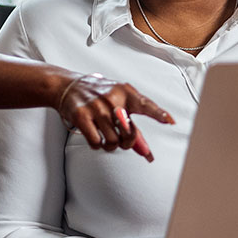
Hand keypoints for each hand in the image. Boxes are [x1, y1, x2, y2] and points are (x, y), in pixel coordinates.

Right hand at [56, 73, 174, 158]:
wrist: (67, 86)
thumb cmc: (97, 94)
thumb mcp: (118, 102)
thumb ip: (133, 126)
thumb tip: (146, 152)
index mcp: (124, 92)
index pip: (145, 104)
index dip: (158, 113)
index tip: (170, 120)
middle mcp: (111, 98)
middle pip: (129, 133)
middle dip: (128, 142)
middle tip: (123, 141)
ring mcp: (95, 107)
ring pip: (113, 141)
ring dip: (111, 146)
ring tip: (106, 138)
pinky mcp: (81, 116)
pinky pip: (96, 142)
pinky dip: (97, 145)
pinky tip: (95, 137)